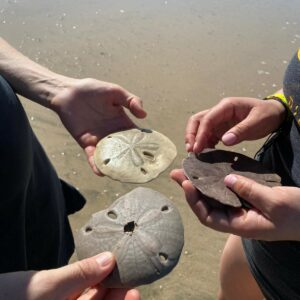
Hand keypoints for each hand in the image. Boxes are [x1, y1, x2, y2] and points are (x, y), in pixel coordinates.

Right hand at [0, 252, 139, 299]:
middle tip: (130, 272)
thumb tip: (108, 260)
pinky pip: (78, 292)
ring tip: (117, 267)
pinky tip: (97, 269)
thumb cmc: (10, 298)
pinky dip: (88, 281)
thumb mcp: (46, 287)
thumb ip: (79, 274)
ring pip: (89, 298)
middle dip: (114, 291)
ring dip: (103, 284)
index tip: (134, 288)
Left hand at [50, 78, 146, 173]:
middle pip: (125, 150)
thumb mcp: (115, 92)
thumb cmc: (93, 89)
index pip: (136, 135)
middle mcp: (113, 133)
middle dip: (132, 159)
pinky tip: (101, 172)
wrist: (68, 92)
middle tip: (141, 170)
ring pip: (110, 156)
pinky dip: (96, 164)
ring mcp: (100, 139)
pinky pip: (92, 156)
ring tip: (122, 176)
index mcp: (122, 122)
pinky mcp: (86, 143)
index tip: (153, 153)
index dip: (144, 144)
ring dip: (115, 166)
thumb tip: (144, 114)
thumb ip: (131, 100)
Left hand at [171, 169, 299, 240]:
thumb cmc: (298, 214)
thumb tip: (226, 180)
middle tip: (178, 172)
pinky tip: (211, 170)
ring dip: (200, 184)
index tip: (186, 184)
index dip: (194, 202)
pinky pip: (226, 191)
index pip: (208, 217)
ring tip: (188, 168)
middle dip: (190, 190)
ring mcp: (241, 208)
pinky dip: (216, 181)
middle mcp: (236, 218)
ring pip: (214, 197)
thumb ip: (249, 190)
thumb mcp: (275, 202)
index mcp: (241, 225)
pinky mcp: (246, 199)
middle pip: (206, 205)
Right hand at [185, 97, 284, 152]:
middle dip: (191, 135)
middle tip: (191, 150)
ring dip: (195, 139)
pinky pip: (207, 135)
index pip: (207, 119)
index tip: (197, 148)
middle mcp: (218, 111)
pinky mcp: (220, 128)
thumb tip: (224, 141)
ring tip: (195, 154)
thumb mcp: (257, 122)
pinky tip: (205, 153)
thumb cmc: (266, 115)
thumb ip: (241, 131)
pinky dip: (204, 143)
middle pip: (197, 121)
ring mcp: (218, 120)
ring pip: (199, 127)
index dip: (200, 134)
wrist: (274, 114)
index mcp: (226, 106)